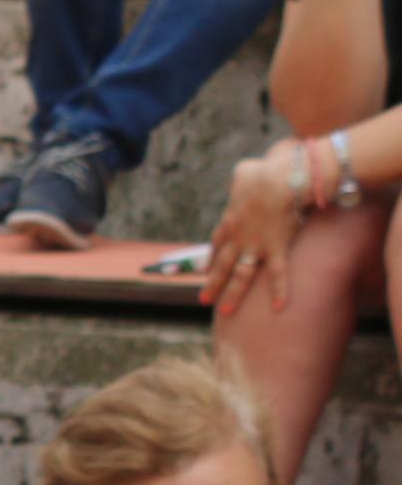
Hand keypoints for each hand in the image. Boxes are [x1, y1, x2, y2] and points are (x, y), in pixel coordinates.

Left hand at [206, 145, 312, 317]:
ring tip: (226, 312)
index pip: (217, 244)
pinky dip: (279, 291)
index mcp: (229, 222)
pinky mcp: (276, 249)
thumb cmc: (263, 172)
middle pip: (221, 266)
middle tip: (203, 300)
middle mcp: (238, 239)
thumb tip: (242, 176)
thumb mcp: (244, 172)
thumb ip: (239, 179)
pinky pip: (278, 274)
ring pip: (240, 276)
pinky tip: (279, 307)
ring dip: (233, 294)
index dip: (212, 258)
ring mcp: (255, 247)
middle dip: (212, 284)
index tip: (207, 269)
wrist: (278, 181)